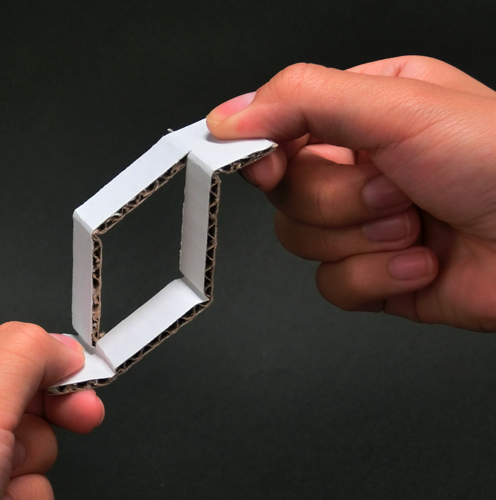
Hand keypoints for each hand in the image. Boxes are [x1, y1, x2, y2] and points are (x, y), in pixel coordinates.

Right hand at [207, 56, 495, 330]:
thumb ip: (303, 99)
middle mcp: (360, 167)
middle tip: (393, 189)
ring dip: (362, 239)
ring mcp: (366, 224)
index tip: (266, 163)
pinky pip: (332, 286)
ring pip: (302, 242)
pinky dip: (376, 278)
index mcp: (362, 113)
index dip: (262, 150)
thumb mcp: (399, 106)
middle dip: (340, 199)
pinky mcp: (376, 274)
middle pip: (286, 193)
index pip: (277, 130)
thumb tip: (227, 116)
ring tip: (417, 224)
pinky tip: (423, 261)